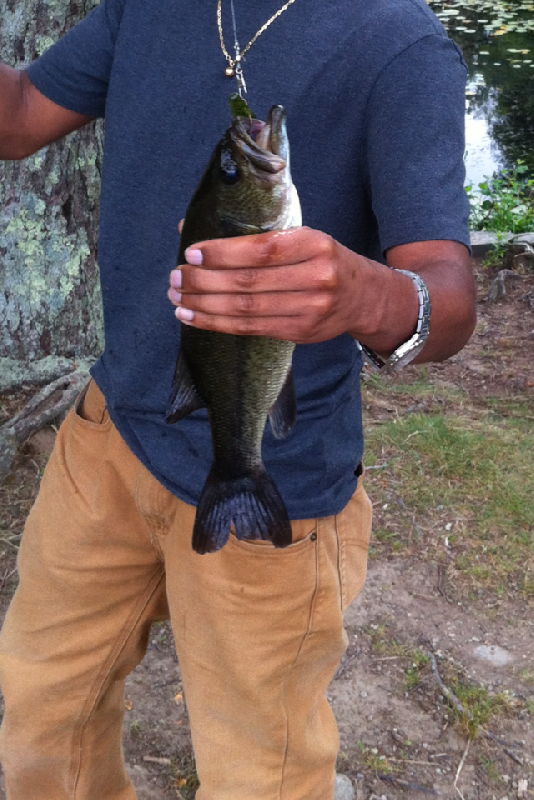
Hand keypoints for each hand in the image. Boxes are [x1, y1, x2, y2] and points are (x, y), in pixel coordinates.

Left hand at [168, 227, 383, 343]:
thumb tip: (191, 228)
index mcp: (314, 244)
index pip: (261, 250)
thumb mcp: (303, 237)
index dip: (222, 253)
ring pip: (246, 309)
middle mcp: (315, 277)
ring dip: (205, 306)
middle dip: (204, 282)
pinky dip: (217, 323)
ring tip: (177, 300)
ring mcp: (310, 309)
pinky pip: (250, 329)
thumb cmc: (324, 260)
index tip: (192, 253)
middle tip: (176, 278)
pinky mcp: (300, 333)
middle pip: (249, 282)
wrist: (364, 297)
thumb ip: (256, 235)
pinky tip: (194, 317)